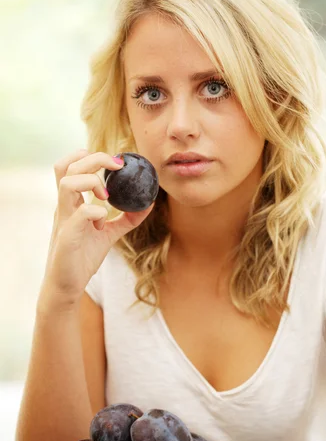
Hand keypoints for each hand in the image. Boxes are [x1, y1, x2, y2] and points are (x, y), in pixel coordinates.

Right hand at [42, 148, 153, 305]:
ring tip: (105, 196)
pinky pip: (81, 213)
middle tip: (117, 166)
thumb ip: (126, 218)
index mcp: (70, 202)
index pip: (69, 165)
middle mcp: (64, 206)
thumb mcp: (109, 233)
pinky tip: (102, 223)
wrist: (68, 285)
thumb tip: (147, 203)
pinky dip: (97, 212)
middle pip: (67, 166)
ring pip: (67, 183)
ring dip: (91, 182)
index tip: (115, 164)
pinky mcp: (68, 237)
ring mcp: (64, 220)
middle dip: (95, 159)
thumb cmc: (83, 257)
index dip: (89, 156)